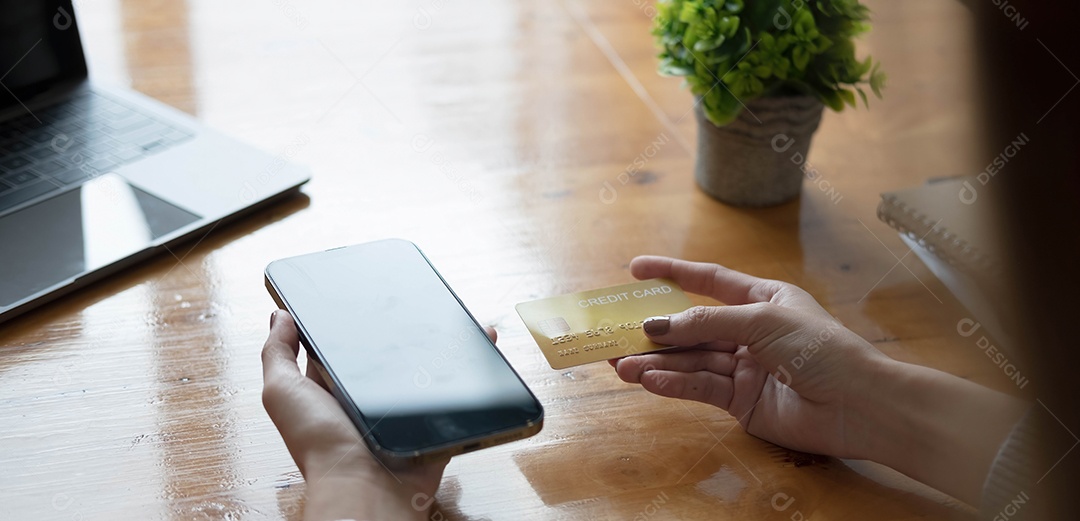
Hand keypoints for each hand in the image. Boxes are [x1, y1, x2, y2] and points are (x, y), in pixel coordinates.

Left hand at [261, 310, 499, 519]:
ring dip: (438, 342)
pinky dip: (469, 368)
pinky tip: (481, 339)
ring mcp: (399, 410)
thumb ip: (277, 353)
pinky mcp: (430, 422)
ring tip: (453, 311)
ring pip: (422, 367)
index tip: (366, 288)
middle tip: (417, 295)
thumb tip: (281, 315)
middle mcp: (363, 398)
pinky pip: (455, 391)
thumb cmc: (321, 445)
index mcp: (330, 387)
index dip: (350, 319)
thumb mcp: (283, 392)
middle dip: (400, 326)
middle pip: (383, 354)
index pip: (340, 344)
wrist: (367, 486)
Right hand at [610, 255, 889, 458]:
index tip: (636, 269)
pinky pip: (701, 387)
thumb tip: (657, 326)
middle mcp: (751, 331)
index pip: (709, 281)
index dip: (673, 273)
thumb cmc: (820, 348)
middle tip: (615, 333)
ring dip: (657, 362)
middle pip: (693, 327)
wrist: (857, 405)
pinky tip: (649, 380)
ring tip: (620, 365)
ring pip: (691, 360)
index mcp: (763, 299)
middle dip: (655, 330)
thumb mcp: (761, 320)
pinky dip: (675, 384)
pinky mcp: (742, 401)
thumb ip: (706, 323)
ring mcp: (745, 367)